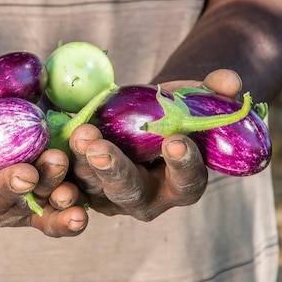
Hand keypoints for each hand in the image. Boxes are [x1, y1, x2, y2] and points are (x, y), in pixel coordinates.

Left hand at [69, 69, 241, 220]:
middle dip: (114, 169)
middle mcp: (147, 199)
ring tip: (78, 135)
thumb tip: (230, 82)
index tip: (177, 140)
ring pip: (94, 187)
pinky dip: (58, 171)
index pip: (187, 181)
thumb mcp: (195, 99)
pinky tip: (51, 151)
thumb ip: (213, 92)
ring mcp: (111, 196)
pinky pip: (67, 183)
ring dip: (82, 163)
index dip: (184, 163)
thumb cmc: (175, 111)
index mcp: (183, 184)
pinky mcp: (83, 187)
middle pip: (130, 192)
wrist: (143, 116)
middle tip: (100, 148)